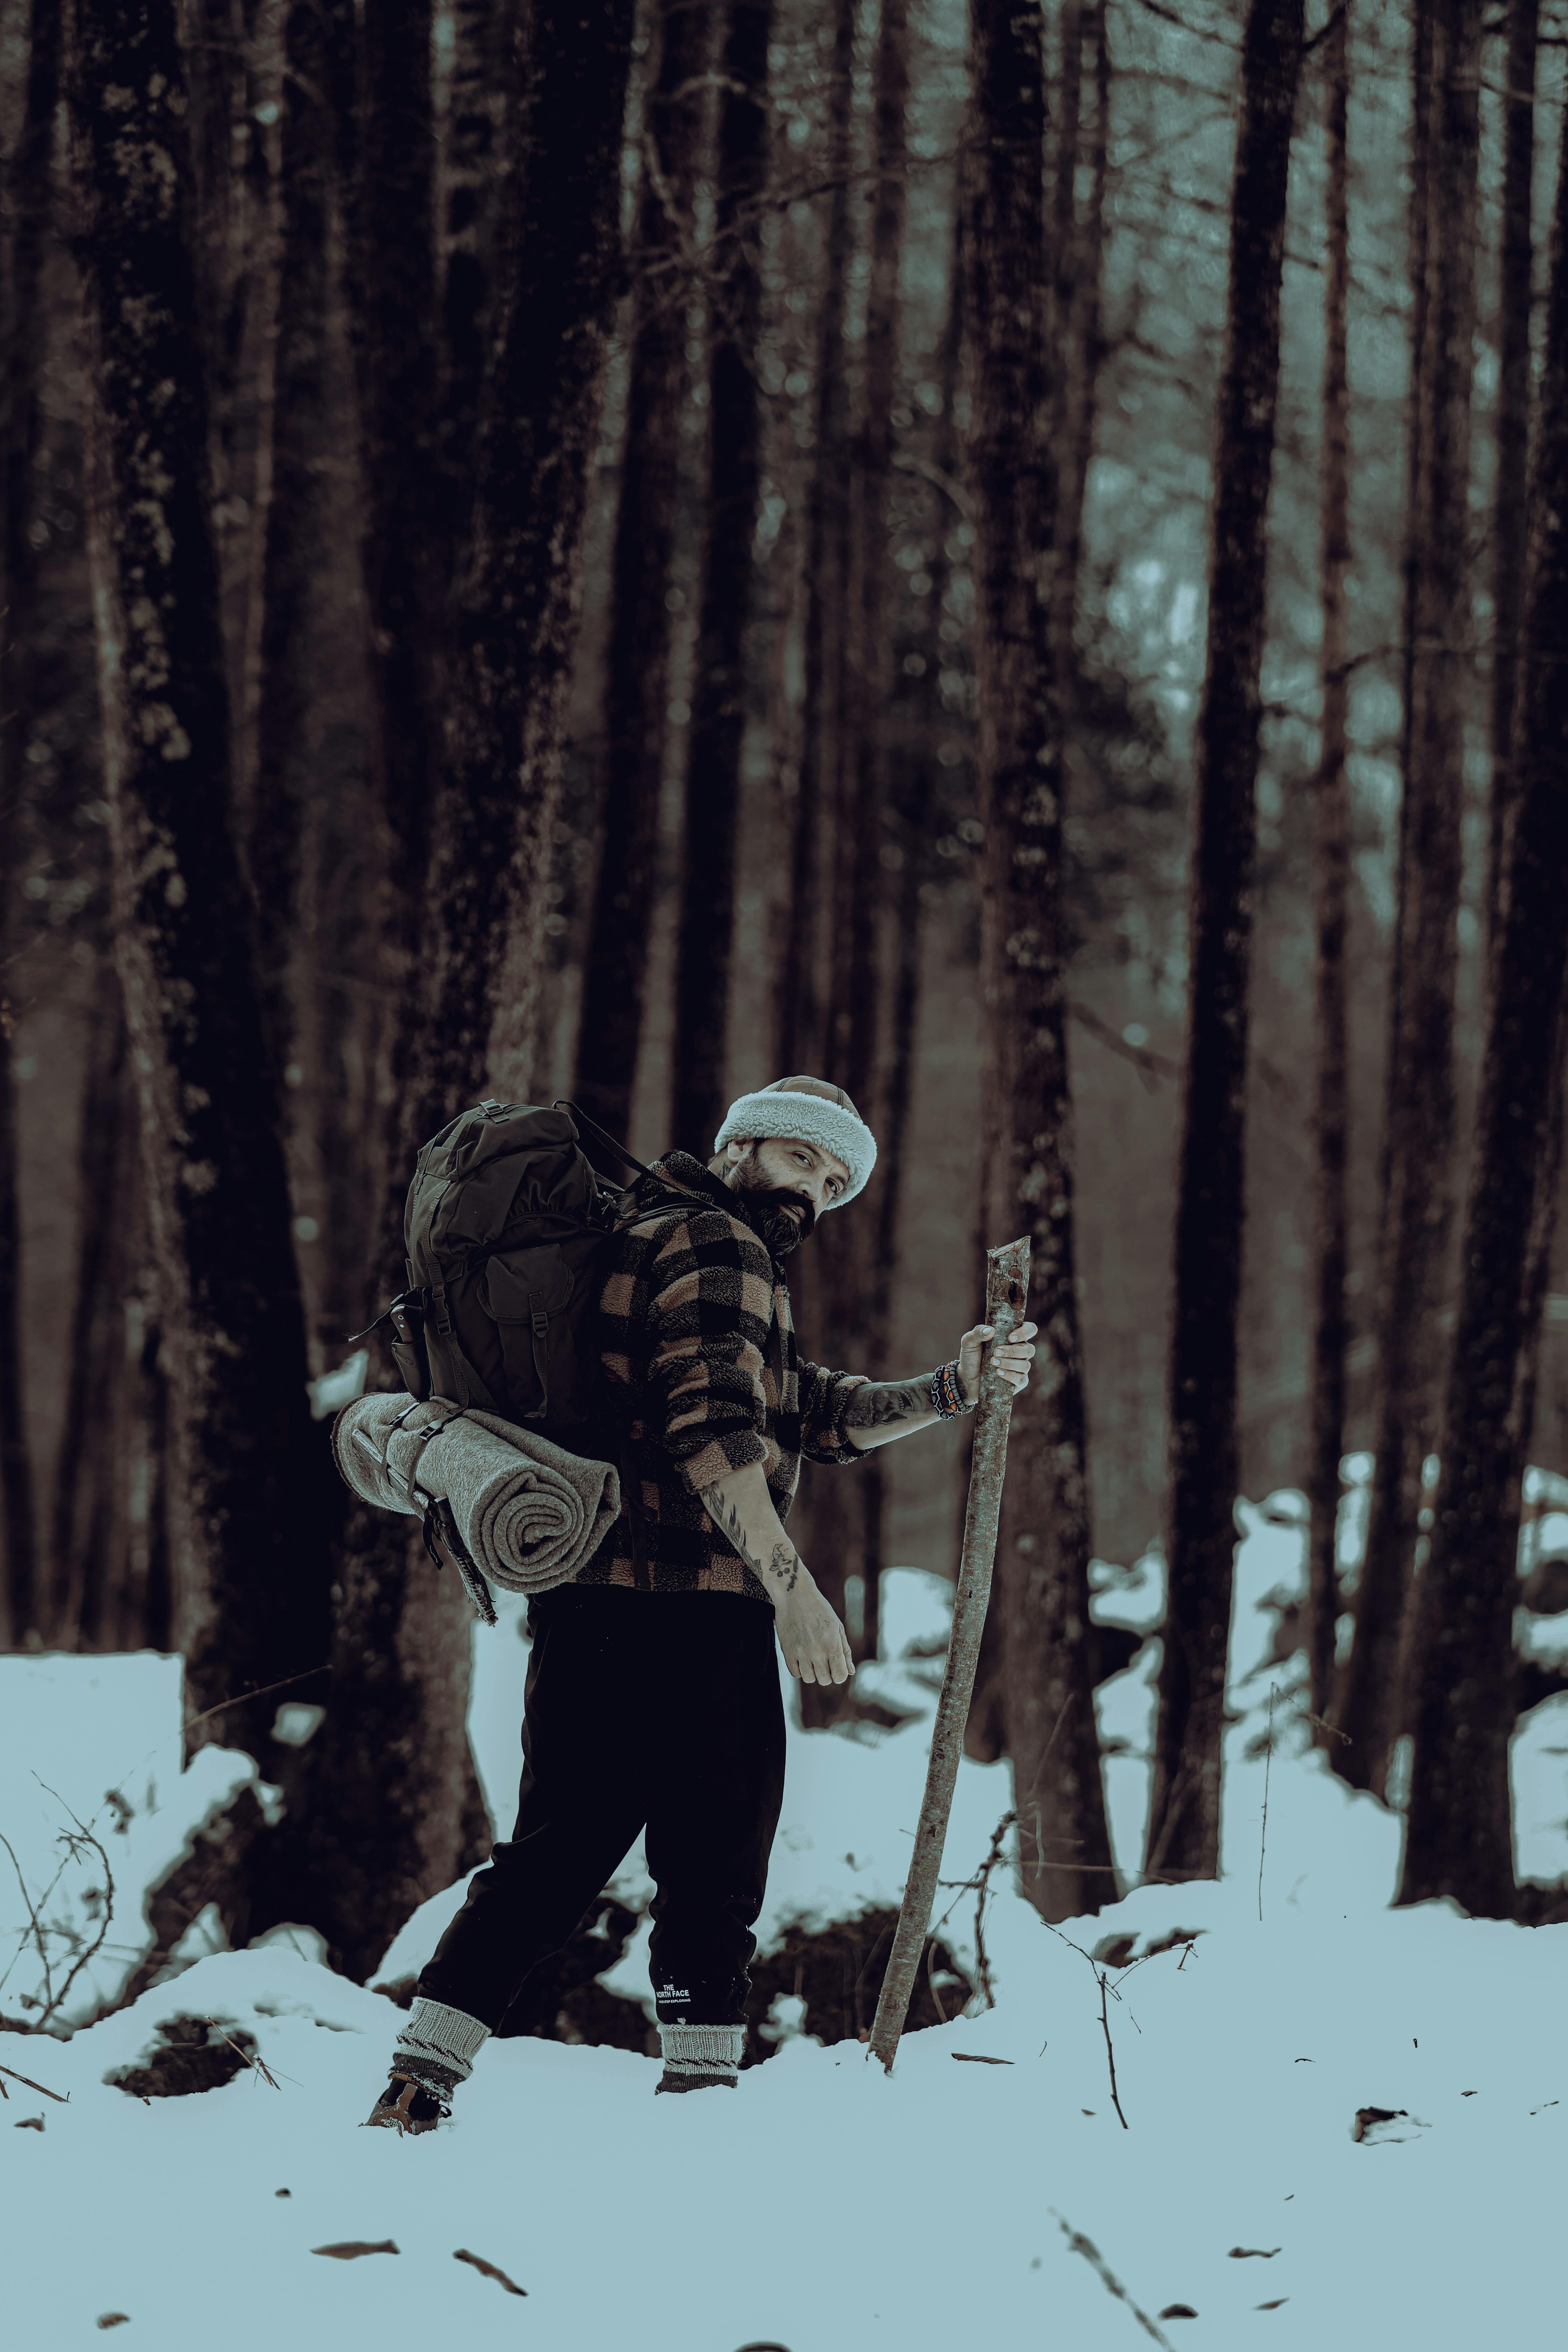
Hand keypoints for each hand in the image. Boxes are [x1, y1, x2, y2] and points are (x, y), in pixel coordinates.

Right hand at [772, 1570, 854, 1685]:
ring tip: (812, 1658)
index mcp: (832, 1644)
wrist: (795, 1595)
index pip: (840, 1676)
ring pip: (809, 1679)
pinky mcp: (787, 1652)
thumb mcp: (837, 1627)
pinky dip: (800, 1669)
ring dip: (813, 1672)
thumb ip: (845, 1651)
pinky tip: (802, 1657)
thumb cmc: (820, 1609)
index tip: (837, 1665)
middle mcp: (816, 1651)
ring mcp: (800, 1653)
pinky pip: (795, 1673)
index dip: (840, 1674)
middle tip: (824, 1660)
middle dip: (827, 1673)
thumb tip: (851, 1671)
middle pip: (824, 1680)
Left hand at [956, 1319, 1038, 1406]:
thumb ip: (978, 1332)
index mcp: (1012, 1338)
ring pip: (1025, 1365)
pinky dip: (1011, 1375)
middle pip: (1030, 1349)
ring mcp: (1019, 1368)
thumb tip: (991, 1330)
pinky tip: (999, 1373)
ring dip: (1009, 1363)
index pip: (1029, 1329)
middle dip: (1013, 1351)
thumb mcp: (969, 1341)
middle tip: (996, 1352)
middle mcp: (1019, 1352)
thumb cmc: (971, 1357)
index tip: (1010, 1337)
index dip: (1025, 1332)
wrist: (966, 1378)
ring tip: (993, 1362)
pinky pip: (1022, 1379)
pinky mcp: (1017, 1382)